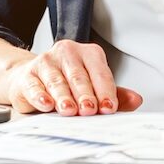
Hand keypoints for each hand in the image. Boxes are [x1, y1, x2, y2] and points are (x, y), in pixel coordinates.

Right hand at [0, 39, 142, 116]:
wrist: (30, 79)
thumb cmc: (66, 84)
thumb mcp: (92, 88)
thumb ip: (113, 95)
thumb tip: (135, 100)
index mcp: (88, 53)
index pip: (100, 72)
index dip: (105, 91)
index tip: (109, 107)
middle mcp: (67, 53)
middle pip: (78, 76)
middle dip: (85, 94)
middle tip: (90, 109)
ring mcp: (45, 62)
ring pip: (56, 80)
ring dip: (63, 97)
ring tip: (69, 110)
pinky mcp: (28, 74)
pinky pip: (34, 85)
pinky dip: (40, 96)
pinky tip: (46, 104)